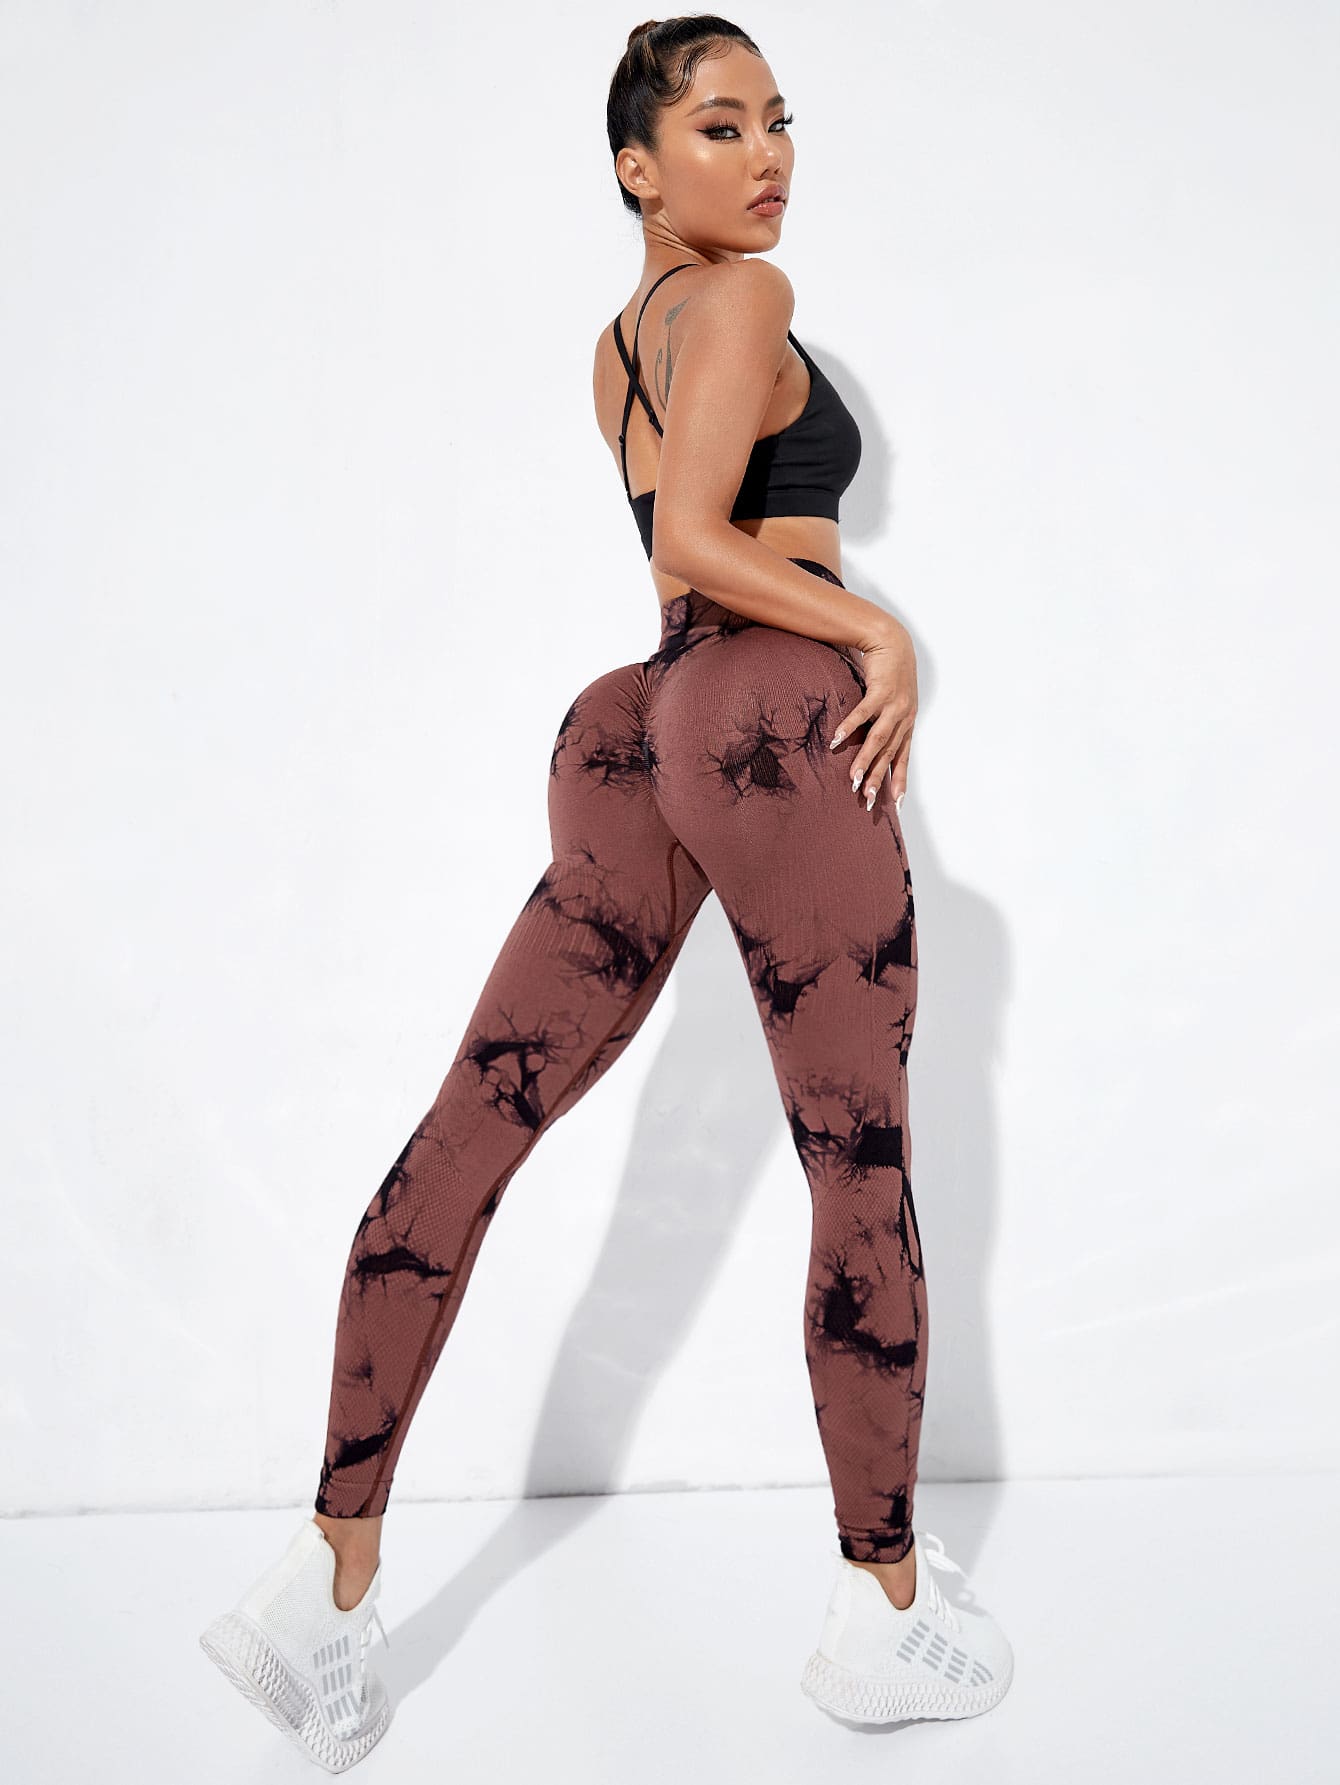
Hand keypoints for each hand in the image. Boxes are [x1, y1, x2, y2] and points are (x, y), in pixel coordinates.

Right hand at [828, 617, 917, 813]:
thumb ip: (883, 721)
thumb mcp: (892, 701)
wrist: (892, 641)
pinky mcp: (881, 690)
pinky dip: (850, 727)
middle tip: (869, 801)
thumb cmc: (889, 673)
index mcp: (906, 723)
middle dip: (879, 778)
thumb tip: (870, 743)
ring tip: (854, 779)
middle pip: (889, 753)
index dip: (900, 779)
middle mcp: (903, 717)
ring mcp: (894, 704)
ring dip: (865, 760)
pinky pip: (864, 713)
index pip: (903, 757)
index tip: (896, 803)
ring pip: (878, 738)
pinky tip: (837, 740)